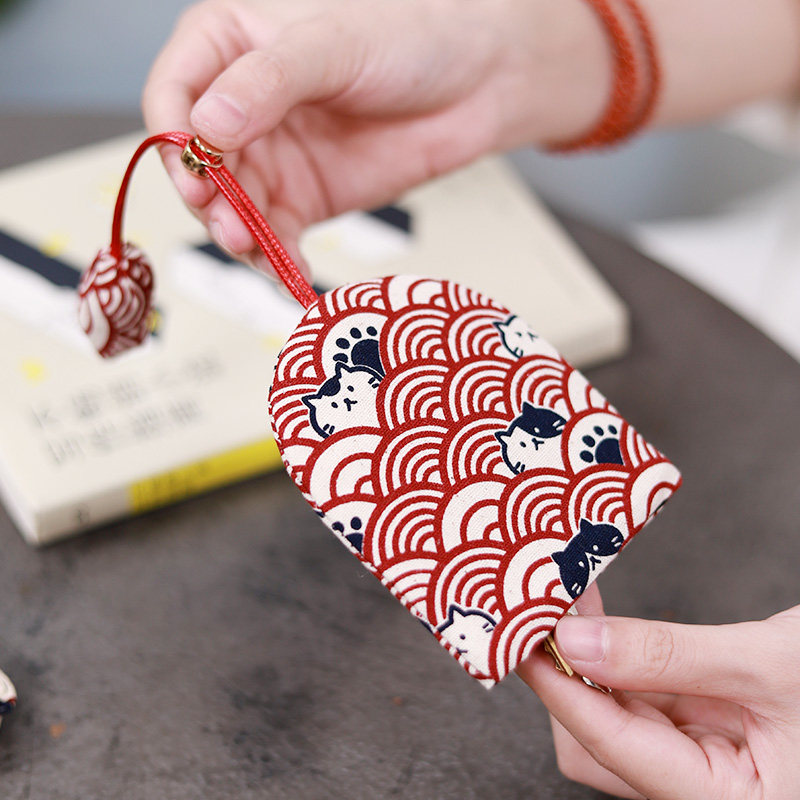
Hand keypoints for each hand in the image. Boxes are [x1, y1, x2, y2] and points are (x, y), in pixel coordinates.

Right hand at [142, 0, 608, 273]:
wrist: (477, 83)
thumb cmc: (410, 38)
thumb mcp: (333, 43)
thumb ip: (269, 82)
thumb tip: (207, 123)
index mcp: (229, 47)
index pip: (173, 93)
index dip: (174, 137)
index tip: (198, 170)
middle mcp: (241, 107)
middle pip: (196, 164)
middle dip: (208, 199)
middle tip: (229, 224)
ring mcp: (272, 158)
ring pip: (231, 208)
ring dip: (238, 235)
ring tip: (256, 248)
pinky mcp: (303, 200)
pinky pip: (275, 237)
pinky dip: (278, 258)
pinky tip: (292, 270)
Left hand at [518, 602, 799, 799]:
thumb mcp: (769, 667)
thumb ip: (669, 657)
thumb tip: (577, 640)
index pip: (610, 746)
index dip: (558, 688)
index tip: (519, 637)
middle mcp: (704, 792)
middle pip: (599, 745)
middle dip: (564, 674)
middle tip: (541, 607)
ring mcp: (702, 764)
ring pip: (615, 720)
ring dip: (586, 660)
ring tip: (568, 601)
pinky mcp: (706, 735)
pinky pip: (642, 701)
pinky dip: (617, 658)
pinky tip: (602, 618)